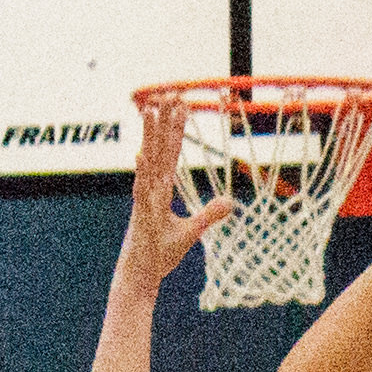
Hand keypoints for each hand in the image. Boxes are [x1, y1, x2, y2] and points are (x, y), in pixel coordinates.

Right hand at [118, 97, 232, 287]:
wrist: (140, 278)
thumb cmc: (159, 256)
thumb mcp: (191, 232)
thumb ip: (209, 215)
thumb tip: (231, 203)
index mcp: (160, 192)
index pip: (170, 155)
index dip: (175, 131)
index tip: (180, 107)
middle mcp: (150, 190)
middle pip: (158, 149)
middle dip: (163, 122)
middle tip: (167, 94)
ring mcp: (144, 201)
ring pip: (147, 162)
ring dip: (149, 137)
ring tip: (149, 111)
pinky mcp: (140, 217)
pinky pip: (141, 191)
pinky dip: (141, 174)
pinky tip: (140, 156)